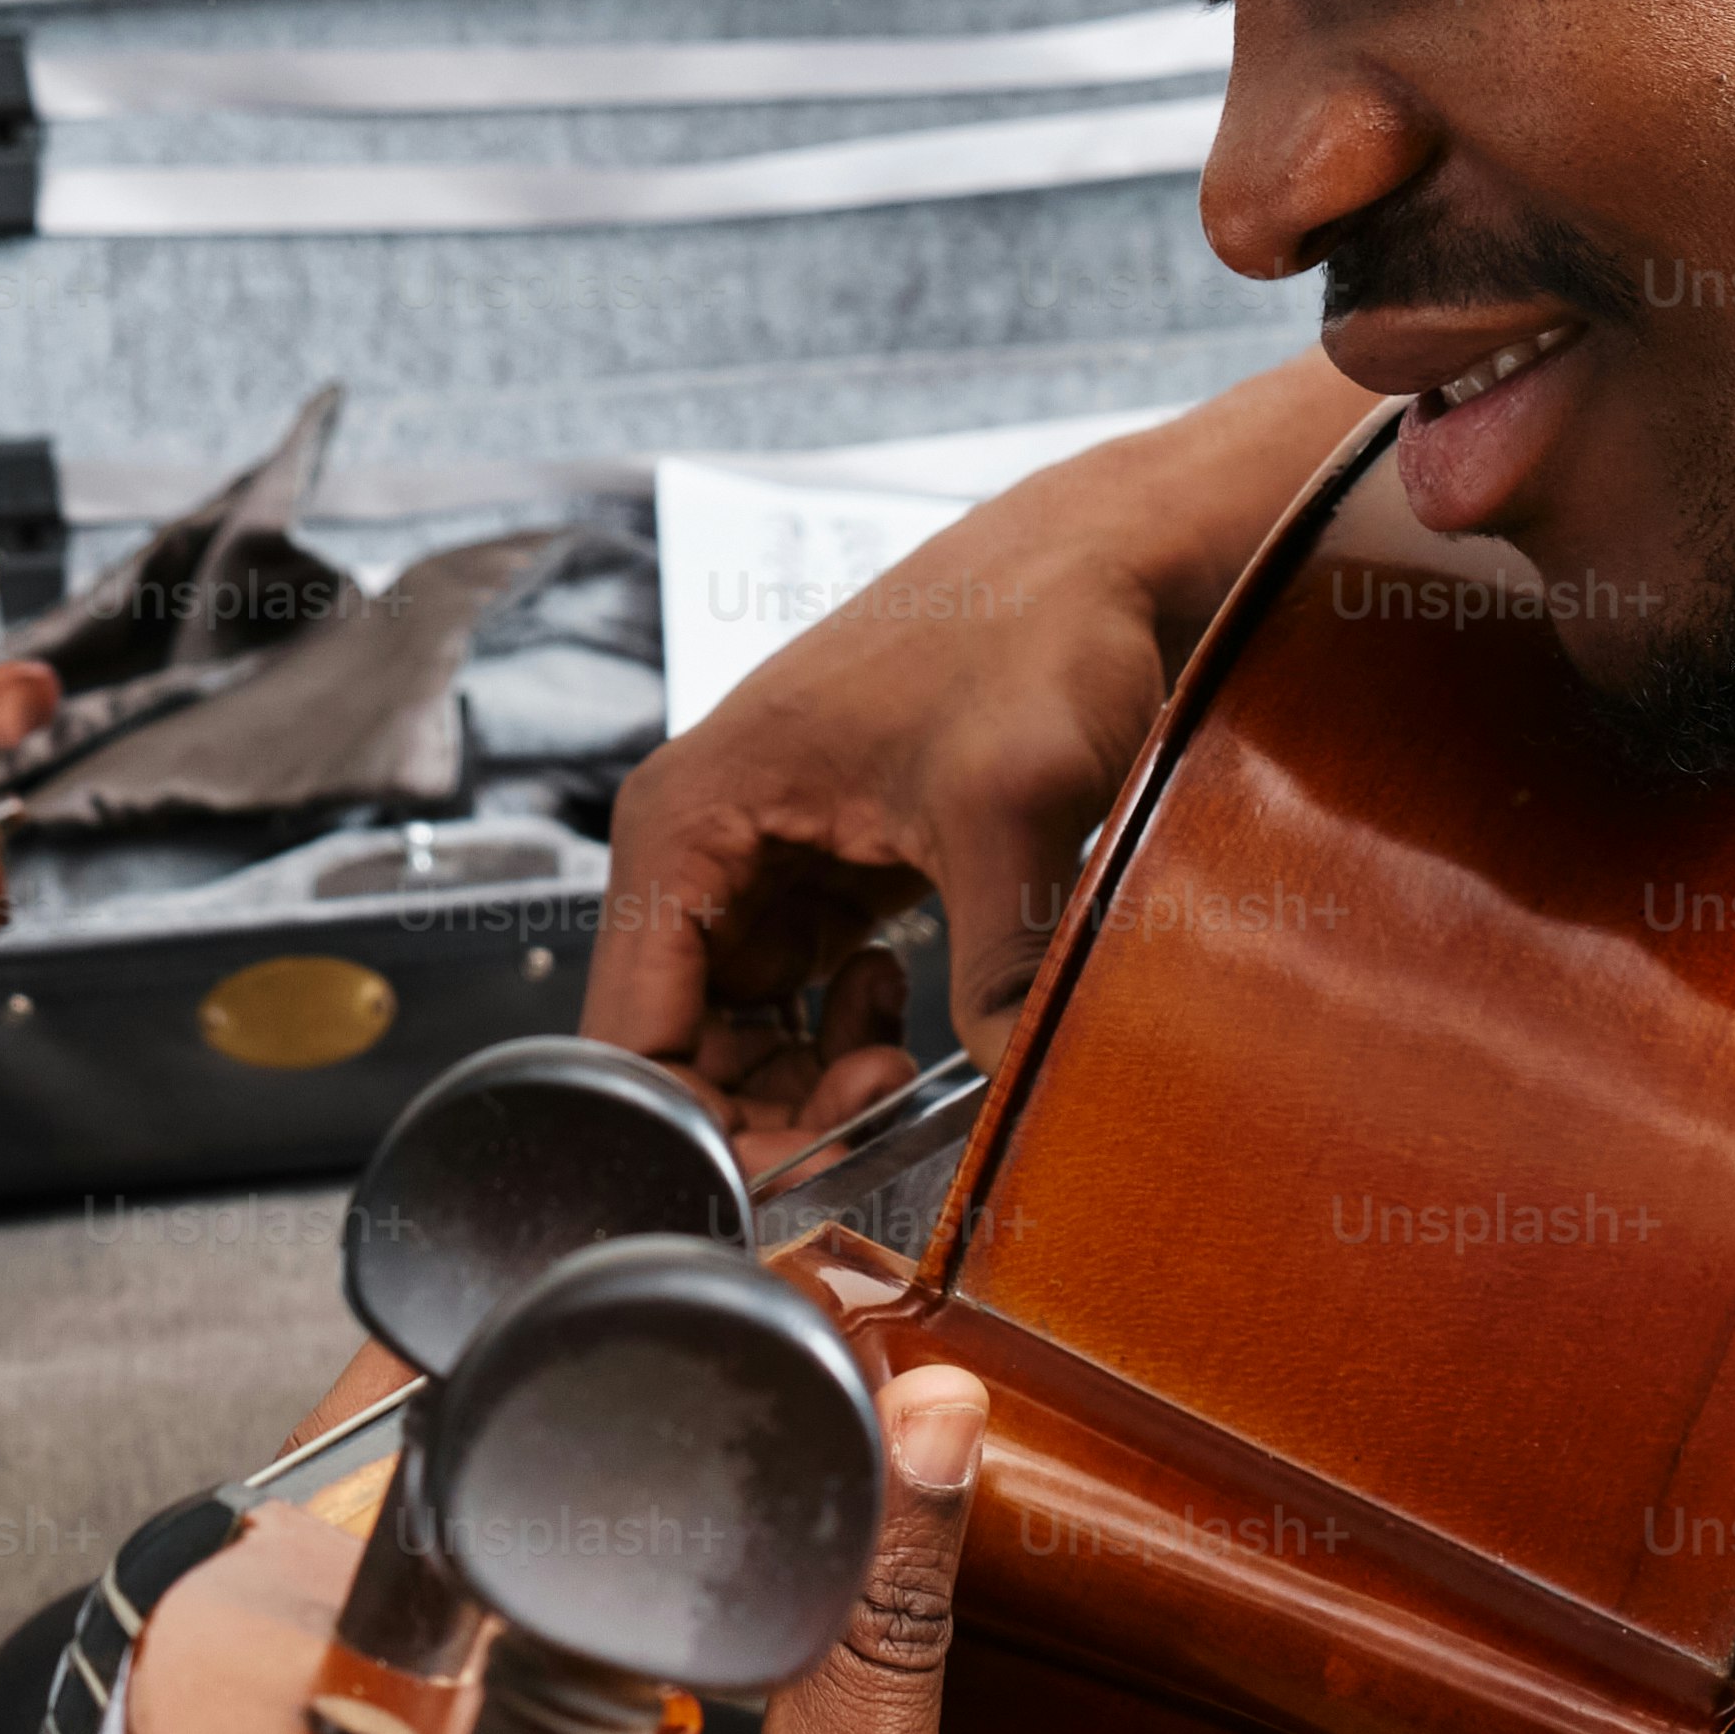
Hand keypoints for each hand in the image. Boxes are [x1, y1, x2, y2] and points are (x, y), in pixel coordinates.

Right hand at [592, 360, 1368, 1149]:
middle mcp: (701, 844)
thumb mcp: (1018, 806)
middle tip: (878, 1111)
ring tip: (906, 1058)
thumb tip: (1010, 1089)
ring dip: (813, 1079)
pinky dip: (852, 1033)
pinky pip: (804, 1001)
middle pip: (681, 1049)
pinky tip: (916, 1002)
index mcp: (687, 821)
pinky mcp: (829, 872)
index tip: (802, 1173)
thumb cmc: (1033, 631)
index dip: (701, 1132)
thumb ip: (1001, 960)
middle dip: (768, 1113)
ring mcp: (763, 861)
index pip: (631, 1037)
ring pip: (745, 1036)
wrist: (1103, 560)